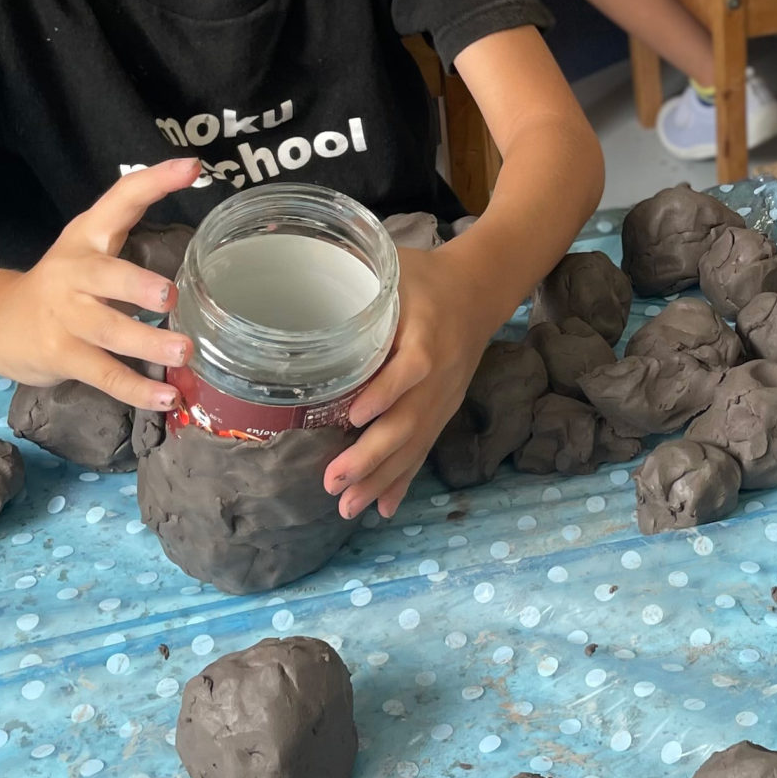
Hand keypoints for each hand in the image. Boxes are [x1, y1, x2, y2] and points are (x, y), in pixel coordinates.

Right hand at [0, 159, 197, 410]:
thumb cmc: (62, 285)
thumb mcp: (90, 248)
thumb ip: (131, 226)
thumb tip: (194, 204)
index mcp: (86, 237)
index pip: (120, 199)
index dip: (154, 181)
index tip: (193, 167)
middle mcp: (75, 272)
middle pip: (106, 275)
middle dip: (136, 286)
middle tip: (169, 296)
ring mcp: (65, 316)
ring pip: (109, 331)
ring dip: (147, 343)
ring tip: (183, 353)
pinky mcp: (61, 355)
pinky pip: (104, 374)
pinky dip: (136, 389)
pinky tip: (165, 397)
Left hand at [324, 243, 491, 518]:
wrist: (481, 290)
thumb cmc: (425, 278)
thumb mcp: (394, 269)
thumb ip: (355, 278)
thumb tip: (295, 278)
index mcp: (427, 332)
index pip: (411, 367)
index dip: (385, 392)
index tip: (353, 416)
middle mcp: (439, 372)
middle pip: (410, 420)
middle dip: (372, 456)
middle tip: (333, 481)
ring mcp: (444, 397)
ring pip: (415, 443)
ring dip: (382, 478)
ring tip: (348, 507)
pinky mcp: (444, 410)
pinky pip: (423, 449)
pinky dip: (404, 480)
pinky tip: (383, 508)